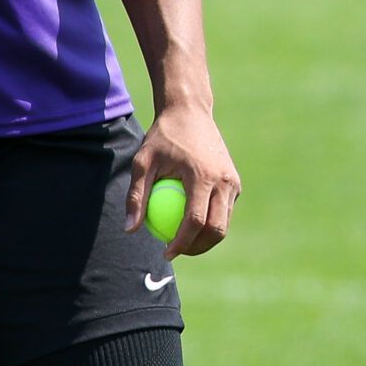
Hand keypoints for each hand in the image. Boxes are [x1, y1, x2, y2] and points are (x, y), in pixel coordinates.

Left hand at [124, 104, 241, 259]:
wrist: (189, 112)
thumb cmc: (162, 137)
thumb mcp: (143, 162)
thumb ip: (136, 195)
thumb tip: (130, 229)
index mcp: (202, 176)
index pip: (195, 221)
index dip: (181, 243)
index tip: (166, 252)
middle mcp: (224, 181)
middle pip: (217, 229)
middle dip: (198, 248)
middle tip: (176, 252)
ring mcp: (233, 182)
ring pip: (224, 223)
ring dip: (206, 238)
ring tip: (182, 242)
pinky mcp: (235, 182)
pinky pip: (224, 210)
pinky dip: (211, 221)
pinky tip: (190, 225)